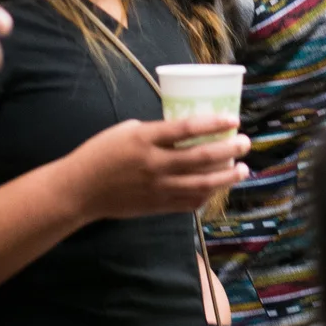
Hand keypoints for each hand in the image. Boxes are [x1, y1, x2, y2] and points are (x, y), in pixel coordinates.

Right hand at [68, 117, 250, 219]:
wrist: (80, 190)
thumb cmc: (101, 154)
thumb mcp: (126, 131)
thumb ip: (156, 132)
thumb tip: (187, 130)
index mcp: (144, 139)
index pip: (186, 129)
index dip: (214, 124)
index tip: (233, 120)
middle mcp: (154, 163)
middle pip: (200, 157)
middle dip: (229, 150)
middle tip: (245, 143)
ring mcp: (157, 187)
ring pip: (200, 184)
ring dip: (226, 177)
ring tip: (242, 170)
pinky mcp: (157, 205)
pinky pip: (188, 202)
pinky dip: (206, 196)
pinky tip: (216, 188)